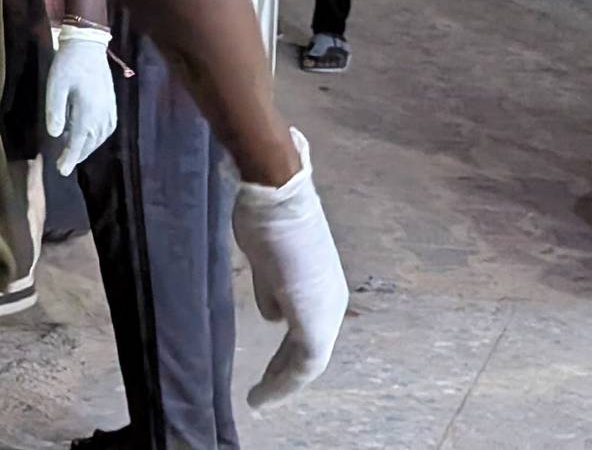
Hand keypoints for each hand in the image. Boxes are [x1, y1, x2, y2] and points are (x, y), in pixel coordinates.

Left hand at [43, 22, 117, 174]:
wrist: (88, 45)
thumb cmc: (68, 64)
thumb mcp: (55, 85)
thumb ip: (55, 110)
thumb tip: (54, 135)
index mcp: (88, 111)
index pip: (78, 142)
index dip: (70, 158)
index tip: (62, 171)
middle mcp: (102, 114)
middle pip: (90, 143)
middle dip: (78, 155)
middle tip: (64, 164)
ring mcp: (109, 109)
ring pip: (100, 138)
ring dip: (88, 147)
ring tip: (75, 152)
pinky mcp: (111, 103)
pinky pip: (107, 129)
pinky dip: (97, 137)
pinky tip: (89, 136)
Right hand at [233, 129, 347, 409]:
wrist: (277, 193)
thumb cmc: (269, 217)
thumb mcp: (266, 259)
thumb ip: (272, 289)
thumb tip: (273, 315)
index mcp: (322, 288)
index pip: (308, 335)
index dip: (286, 359)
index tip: (267, 376)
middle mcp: (331, 302)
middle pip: (310, 353)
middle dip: (284, 376)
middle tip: (262, 396)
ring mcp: (325, 309)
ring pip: (307, 361)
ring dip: (282, 381)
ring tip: (260, 398)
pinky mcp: (314, 315)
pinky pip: (303, 361)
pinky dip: (283, 381)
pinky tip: (263, 391)